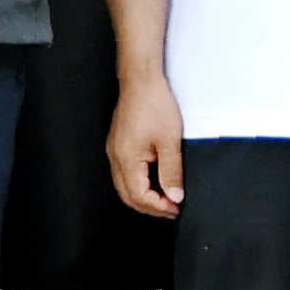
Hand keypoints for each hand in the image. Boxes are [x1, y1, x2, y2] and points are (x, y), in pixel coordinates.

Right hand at [109, 72, 189, 217]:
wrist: (141, 79)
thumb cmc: (155, 105)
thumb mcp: (170, 141)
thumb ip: (171, 172)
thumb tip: (174, 197)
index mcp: (126, 159)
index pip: (139, 196)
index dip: (158, 207)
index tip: (176, 209)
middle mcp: (115, 157)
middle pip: (128, 195)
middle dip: (149, 207)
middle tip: (171, 210)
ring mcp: (114, 150)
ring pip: (124, 186)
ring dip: (143, 196)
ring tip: (164, 199)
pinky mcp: (117, 144)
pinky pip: (123, 173)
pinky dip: (138, 184)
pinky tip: (153, 181)